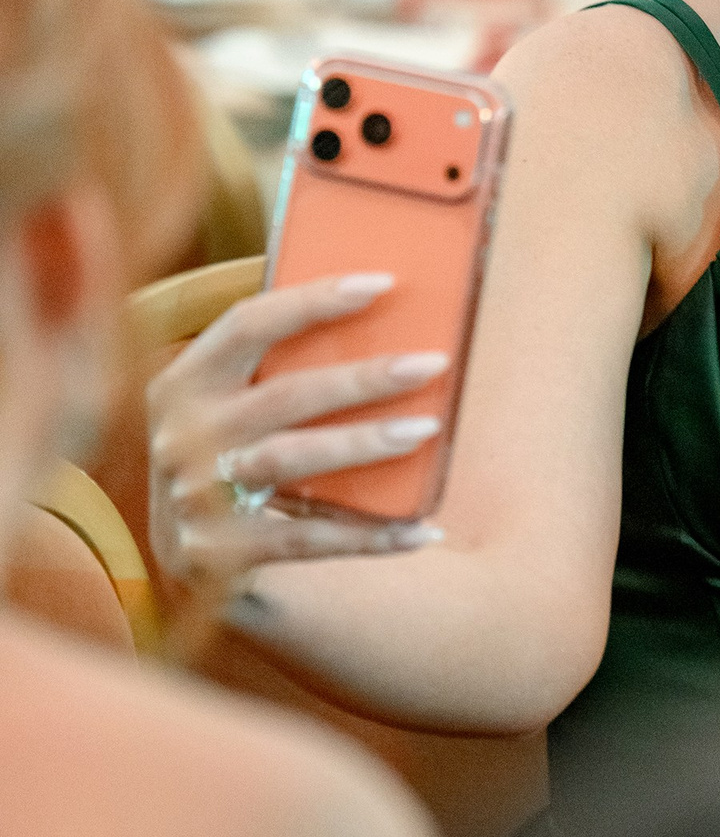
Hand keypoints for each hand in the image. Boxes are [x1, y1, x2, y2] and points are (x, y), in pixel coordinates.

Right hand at [147, 273, 446, 627]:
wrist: (171, 554)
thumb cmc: (220, 452)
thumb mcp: (220, 402)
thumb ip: (271, 365)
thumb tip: (380, 314)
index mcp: (184, 381)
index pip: (247, 323)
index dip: (313, 301)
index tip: (383, 283)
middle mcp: (184, 434)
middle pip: (284, 394)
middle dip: (362, 378)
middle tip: (431, 363)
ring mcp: (198, 495)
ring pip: (292, 459)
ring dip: (363, 443)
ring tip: (425, 429)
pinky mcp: (221, 551)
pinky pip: (307, 539)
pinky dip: (368, 536)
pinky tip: (421, 530)